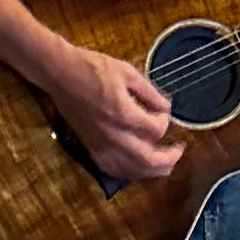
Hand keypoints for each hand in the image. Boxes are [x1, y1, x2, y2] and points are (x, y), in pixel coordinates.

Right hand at [48, 45, 183, 181]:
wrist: (60, 73)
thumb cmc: (93, 68)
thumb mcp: (127, 72)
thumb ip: (150, 92)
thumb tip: (166, 107)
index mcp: (123, 114)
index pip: (156, 130)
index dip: (165, 120)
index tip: (162, 111)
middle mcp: (113, 135)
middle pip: (149, 160)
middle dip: (170, 158)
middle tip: (179, 150)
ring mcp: (100, 145)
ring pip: (132, 171)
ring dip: (152, 170)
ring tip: (165, 164)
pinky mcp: (90, 148)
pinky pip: (113, 169)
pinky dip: (129, 171)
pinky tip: (137, 166)